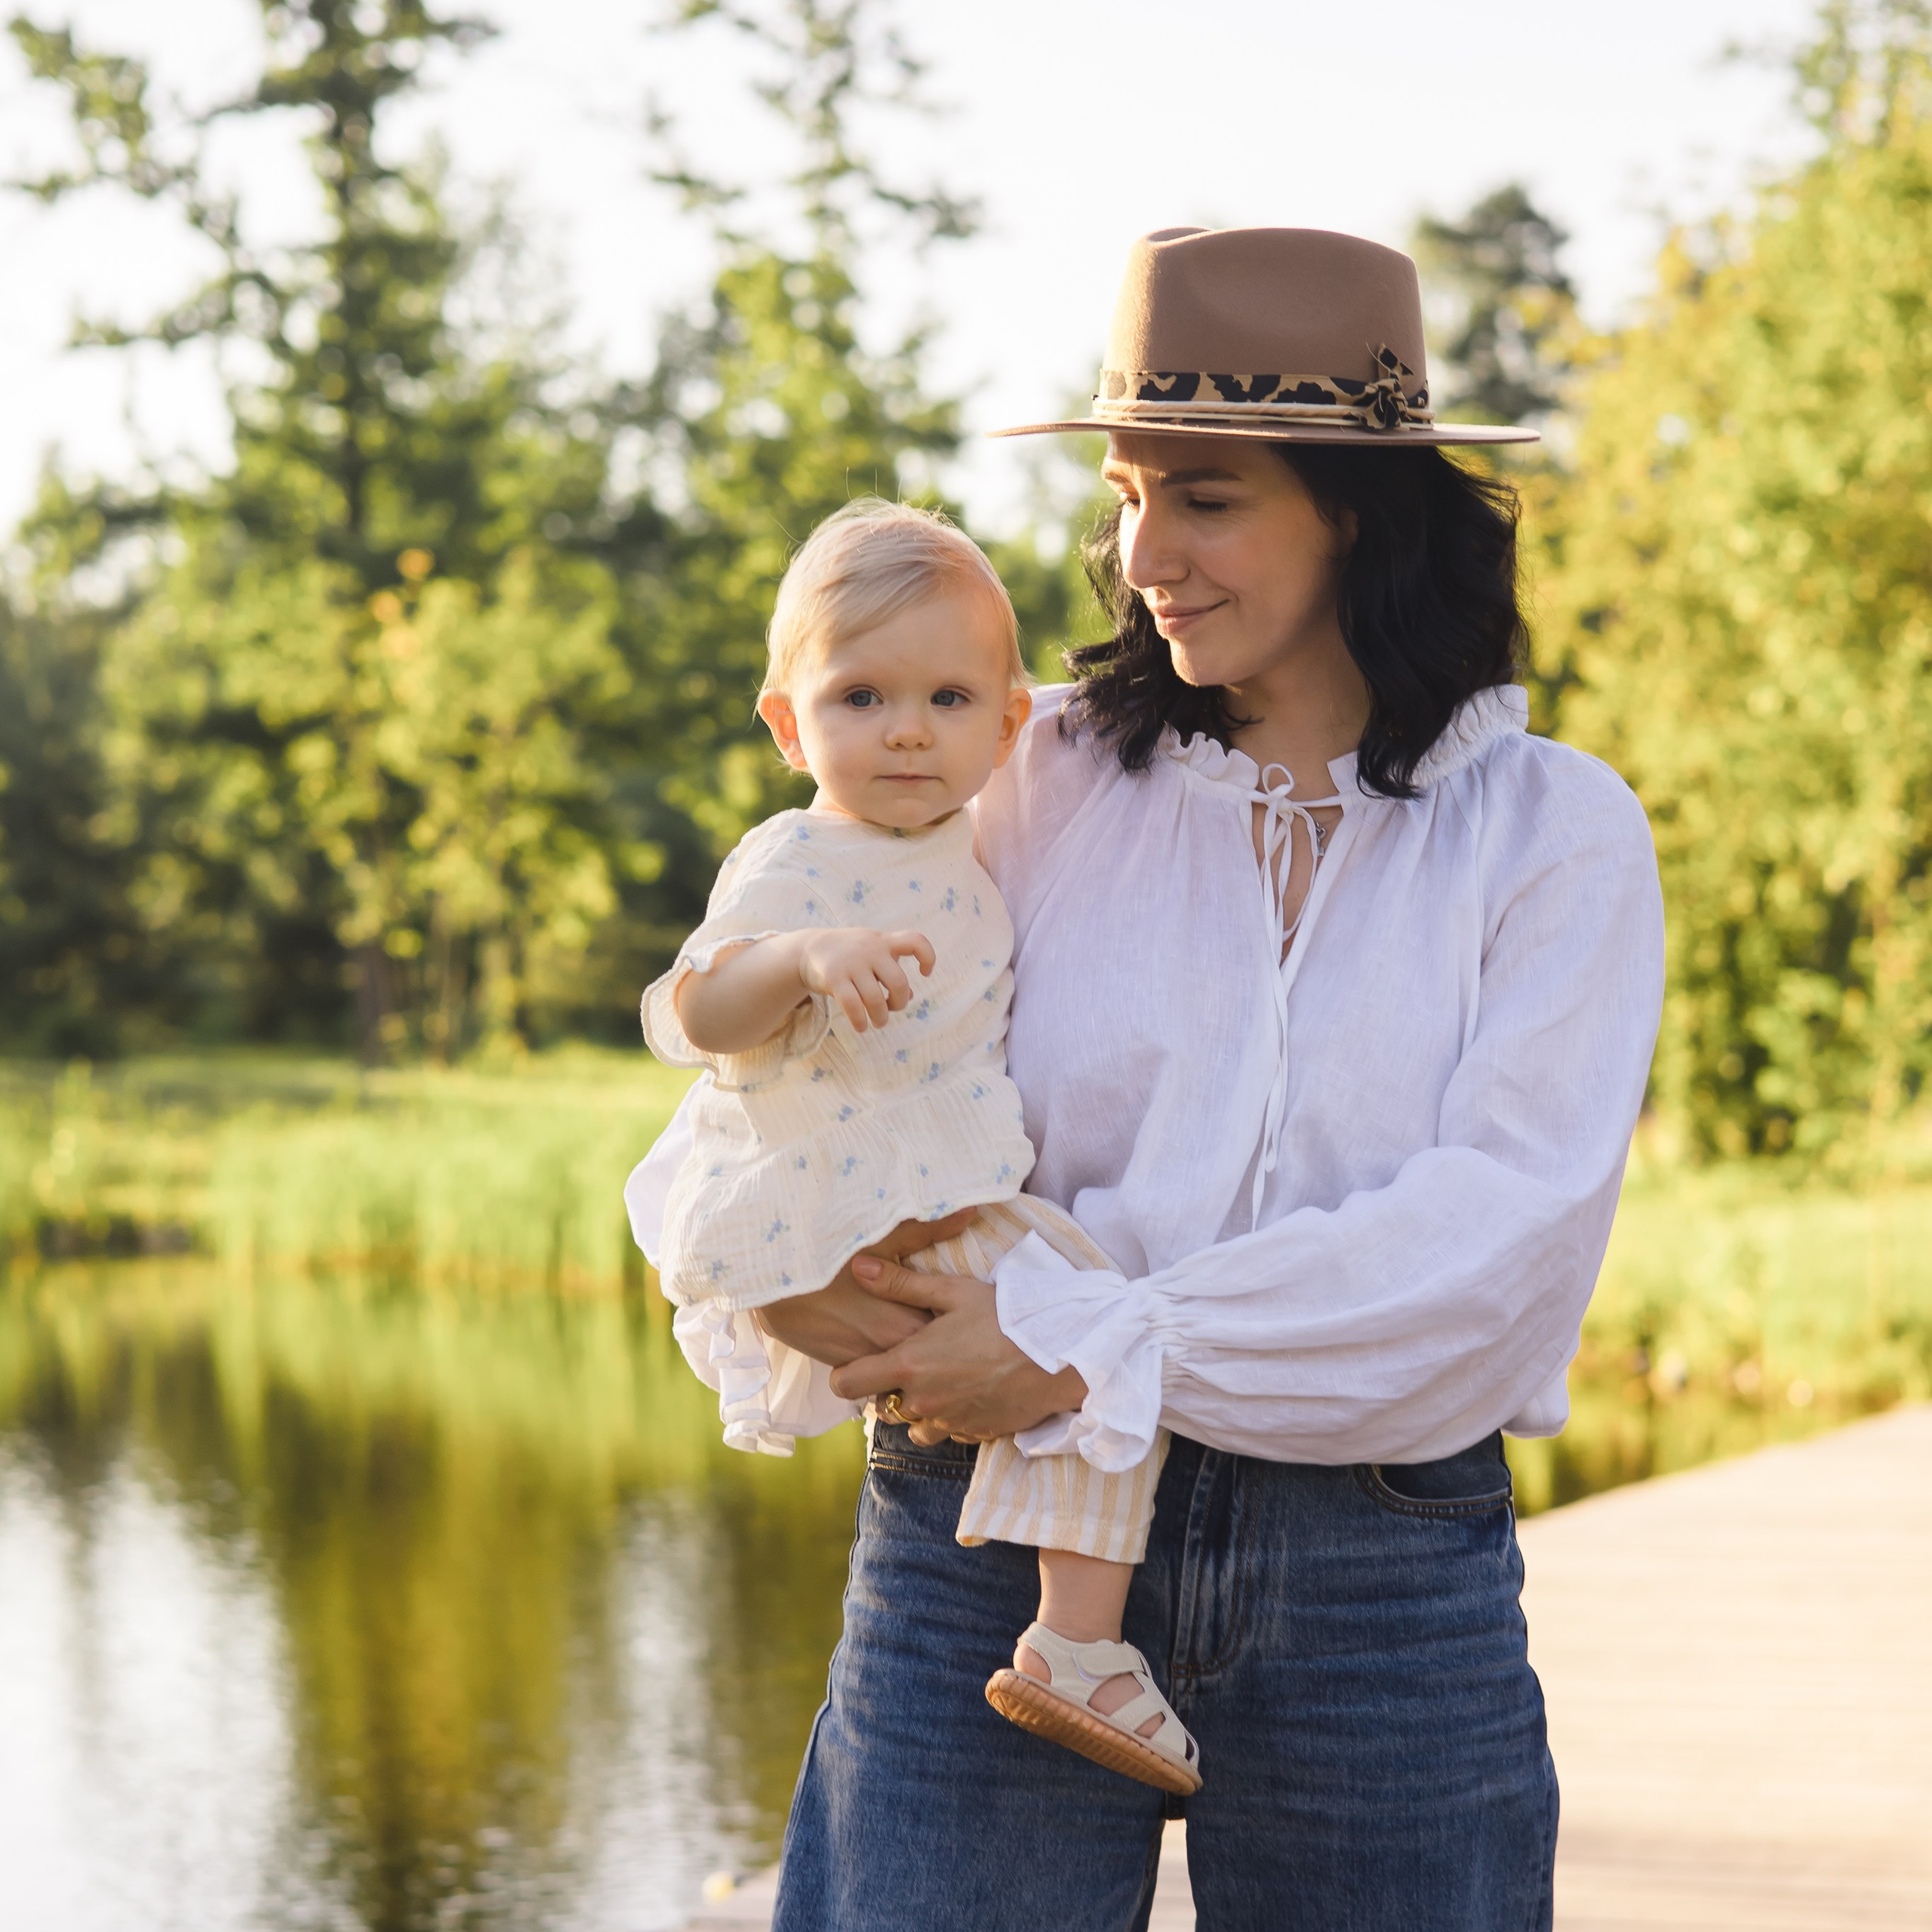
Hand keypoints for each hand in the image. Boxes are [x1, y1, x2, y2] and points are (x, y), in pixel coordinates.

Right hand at [751, 1207, 978, 1367]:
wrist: (767, 1280)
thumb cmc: (825, 1253)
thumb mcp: (877, 1237)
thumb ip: (926, 1231)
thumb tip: (970, 1210)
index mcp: (906, 1321)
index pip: (950, 1334)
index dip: (957, 1321)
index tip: (962, 1308)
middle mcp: (889, 1350)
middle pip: (928, 1353)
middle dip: (939, 1341)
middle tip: (944, 1318)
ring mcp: (864, 1361)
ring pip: (899, 1364)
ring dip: (908, 1349)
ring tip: (908, 1325)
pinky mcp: (841, 1365)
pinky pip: (872, 1367)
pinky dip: (880, 1353)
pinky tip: (876, 1331)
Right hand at [797, 928, 935, 1031]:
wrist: (809, 949)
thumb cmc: (850, 955)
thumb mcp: (873, 957)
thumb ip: (892, 972)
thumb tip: (910, 996)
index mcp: (884, 942)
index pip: (915, 941)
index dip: (928, 957)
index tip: (925, 973)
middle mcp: (870, 949)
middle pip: (898, 982)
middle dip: (898, 1003)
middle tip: (891, 1009)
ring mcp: (851, 963)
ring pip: (875, 999)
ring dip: (880, 1017)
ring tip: (877, 1022)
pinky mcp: (834, 977)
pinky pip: (853, 1006)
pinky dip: (860, 1021)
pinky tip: (861, 1027)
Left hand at [829, 1254, 1087, 1445]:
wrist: (1060, 1355)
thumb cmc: (1006, 1317)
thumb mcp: (953, 1291)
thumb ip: (901, 1284)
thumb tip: (858, 1267)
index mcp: (908, 1365)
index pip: (846, 1384)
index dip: (847, 1372)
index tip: (863, 1360)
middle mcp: (922, 1401)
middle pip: (881, 1408)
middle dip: (891, 1390)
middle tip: (916, 1363)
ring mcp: (949, 1422)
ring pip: (915, 1428)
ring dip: (921, 1409)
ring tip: (944, 1379)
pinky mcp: (975, 1434)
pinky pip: (949, 1432)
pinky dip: (952, 1418)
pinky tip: (970, 1391)